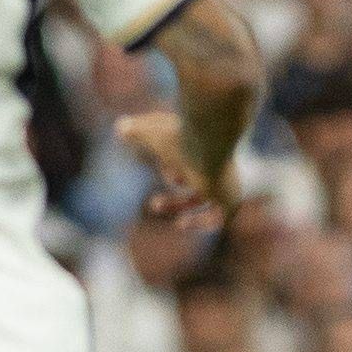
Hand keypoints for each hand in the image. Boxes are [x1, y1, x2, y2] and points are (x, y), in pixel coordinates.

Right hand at [115, 111, 232, 229]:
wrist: (208, 140)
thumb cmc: (177, 135)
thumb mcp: (149, 132)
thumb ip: (135, 130)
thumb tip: (120, 127)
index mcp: (201, 151)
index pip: (187, 166)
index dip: (171, 172)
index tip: (166, 169)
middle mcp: (216, 167)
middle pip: (197, 188)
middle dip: (176, 201)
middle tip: (154, 205)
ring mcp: (225, 183)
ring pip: (207, 202)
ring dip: (187, 211)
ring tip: (179, 224)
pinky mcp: (231, 198)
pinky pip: (223, 218)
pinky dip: (206, 223)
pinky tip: (185, 223)